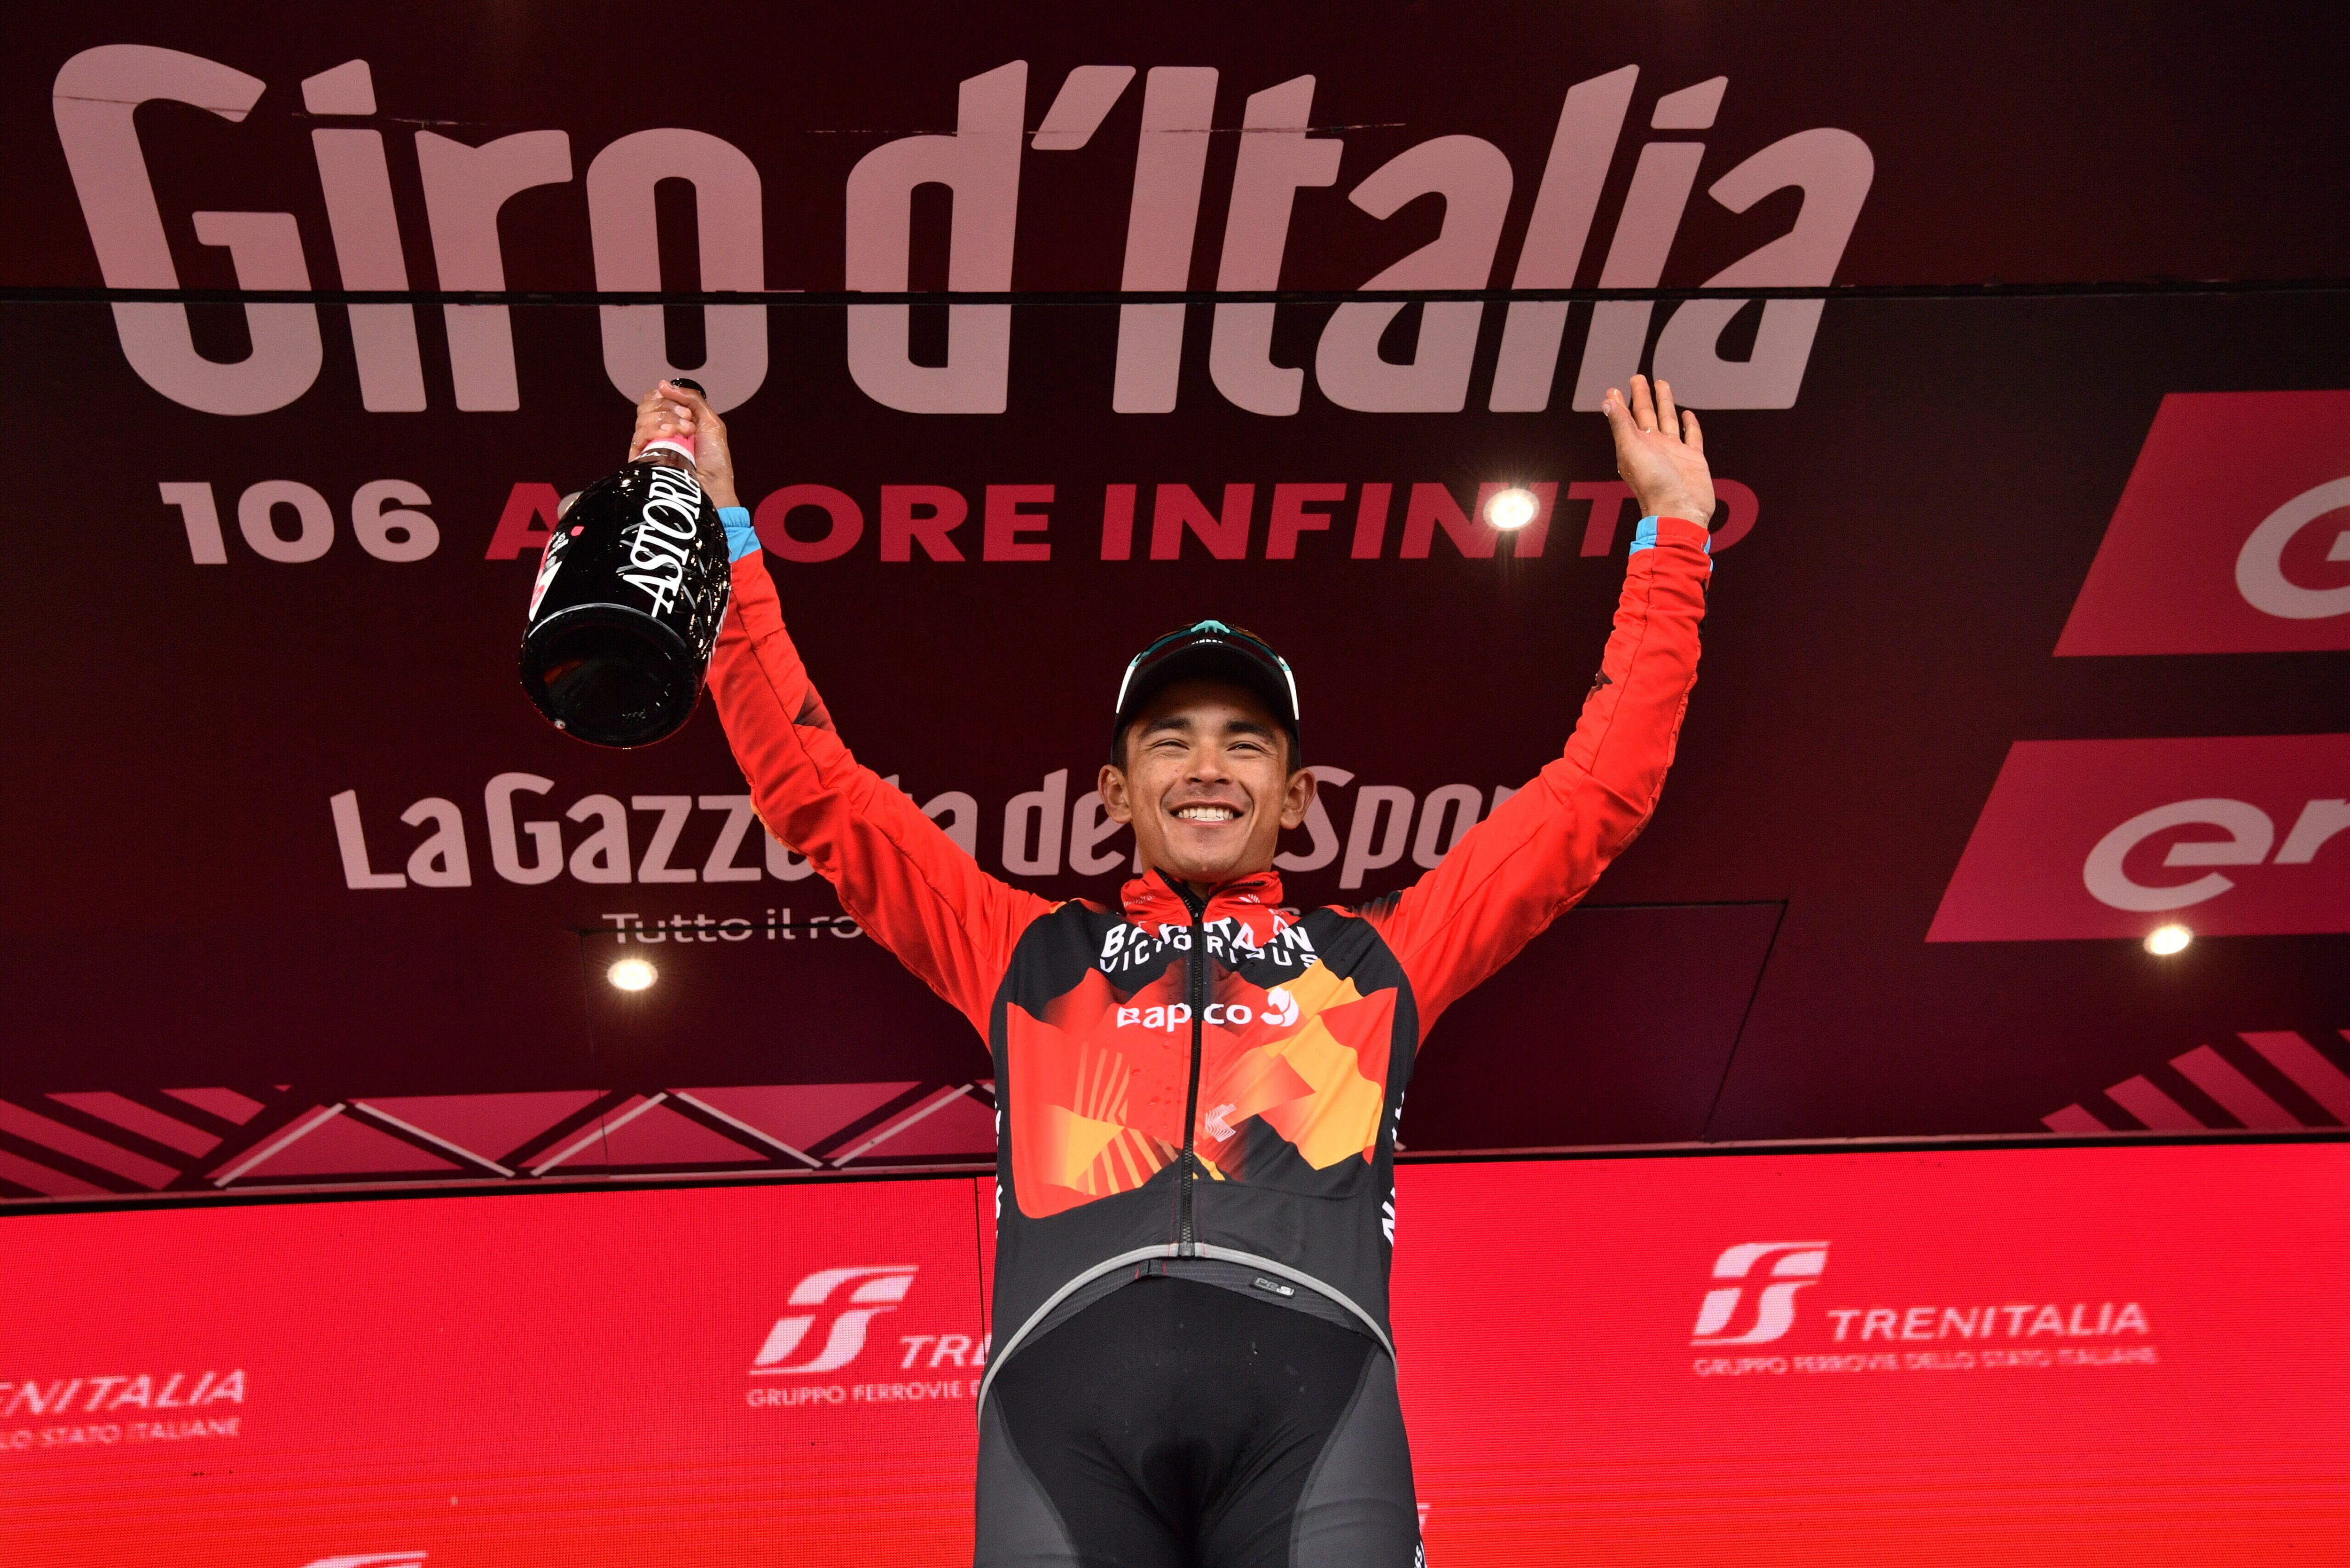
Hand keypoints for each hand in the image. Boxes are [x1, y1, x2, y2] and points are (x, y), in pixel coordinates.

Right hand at [629, 380, 739, 509]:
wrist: (713, 487)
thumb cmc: (715, 460)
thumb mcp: (710, 421)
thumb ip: (690, 398)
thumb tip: (662, 384)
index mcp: (672, 421)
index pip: (655, 399)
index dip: (666, 396)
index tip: (685, 408)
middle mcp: (658, 431)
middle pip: (646, 406)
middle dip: (669, 408)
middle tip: (688, 422)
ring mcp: (649, 445)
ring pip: (642, 418)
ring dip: (667, 419)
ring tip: (686, 433)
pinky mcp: (642, 459)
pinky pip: (638, 436)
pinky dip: (655, 430)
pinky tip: (670, 435)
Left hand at [1602, 374, 1712, 527]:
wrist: (1680, 509)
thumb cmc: (1653, 483)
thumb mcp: (1631, 449)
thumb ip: (1621, 425)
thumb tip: (1606, 402)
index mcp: (1635, 446)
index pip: (1625, 418)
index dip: (1619, 403)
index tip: (1613, 389)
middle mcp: (1653, 447)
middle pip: (1646, 415)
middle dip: (1642, 396)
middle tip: (1638, 378)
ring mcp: (1674, 452)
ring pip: (1668, 420)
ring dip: (1664, 403)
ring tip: (1662, 384)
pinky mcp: (1693, 458)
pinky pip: (1691, 437)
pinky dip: (1690, 425)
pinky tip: (1687, 414)